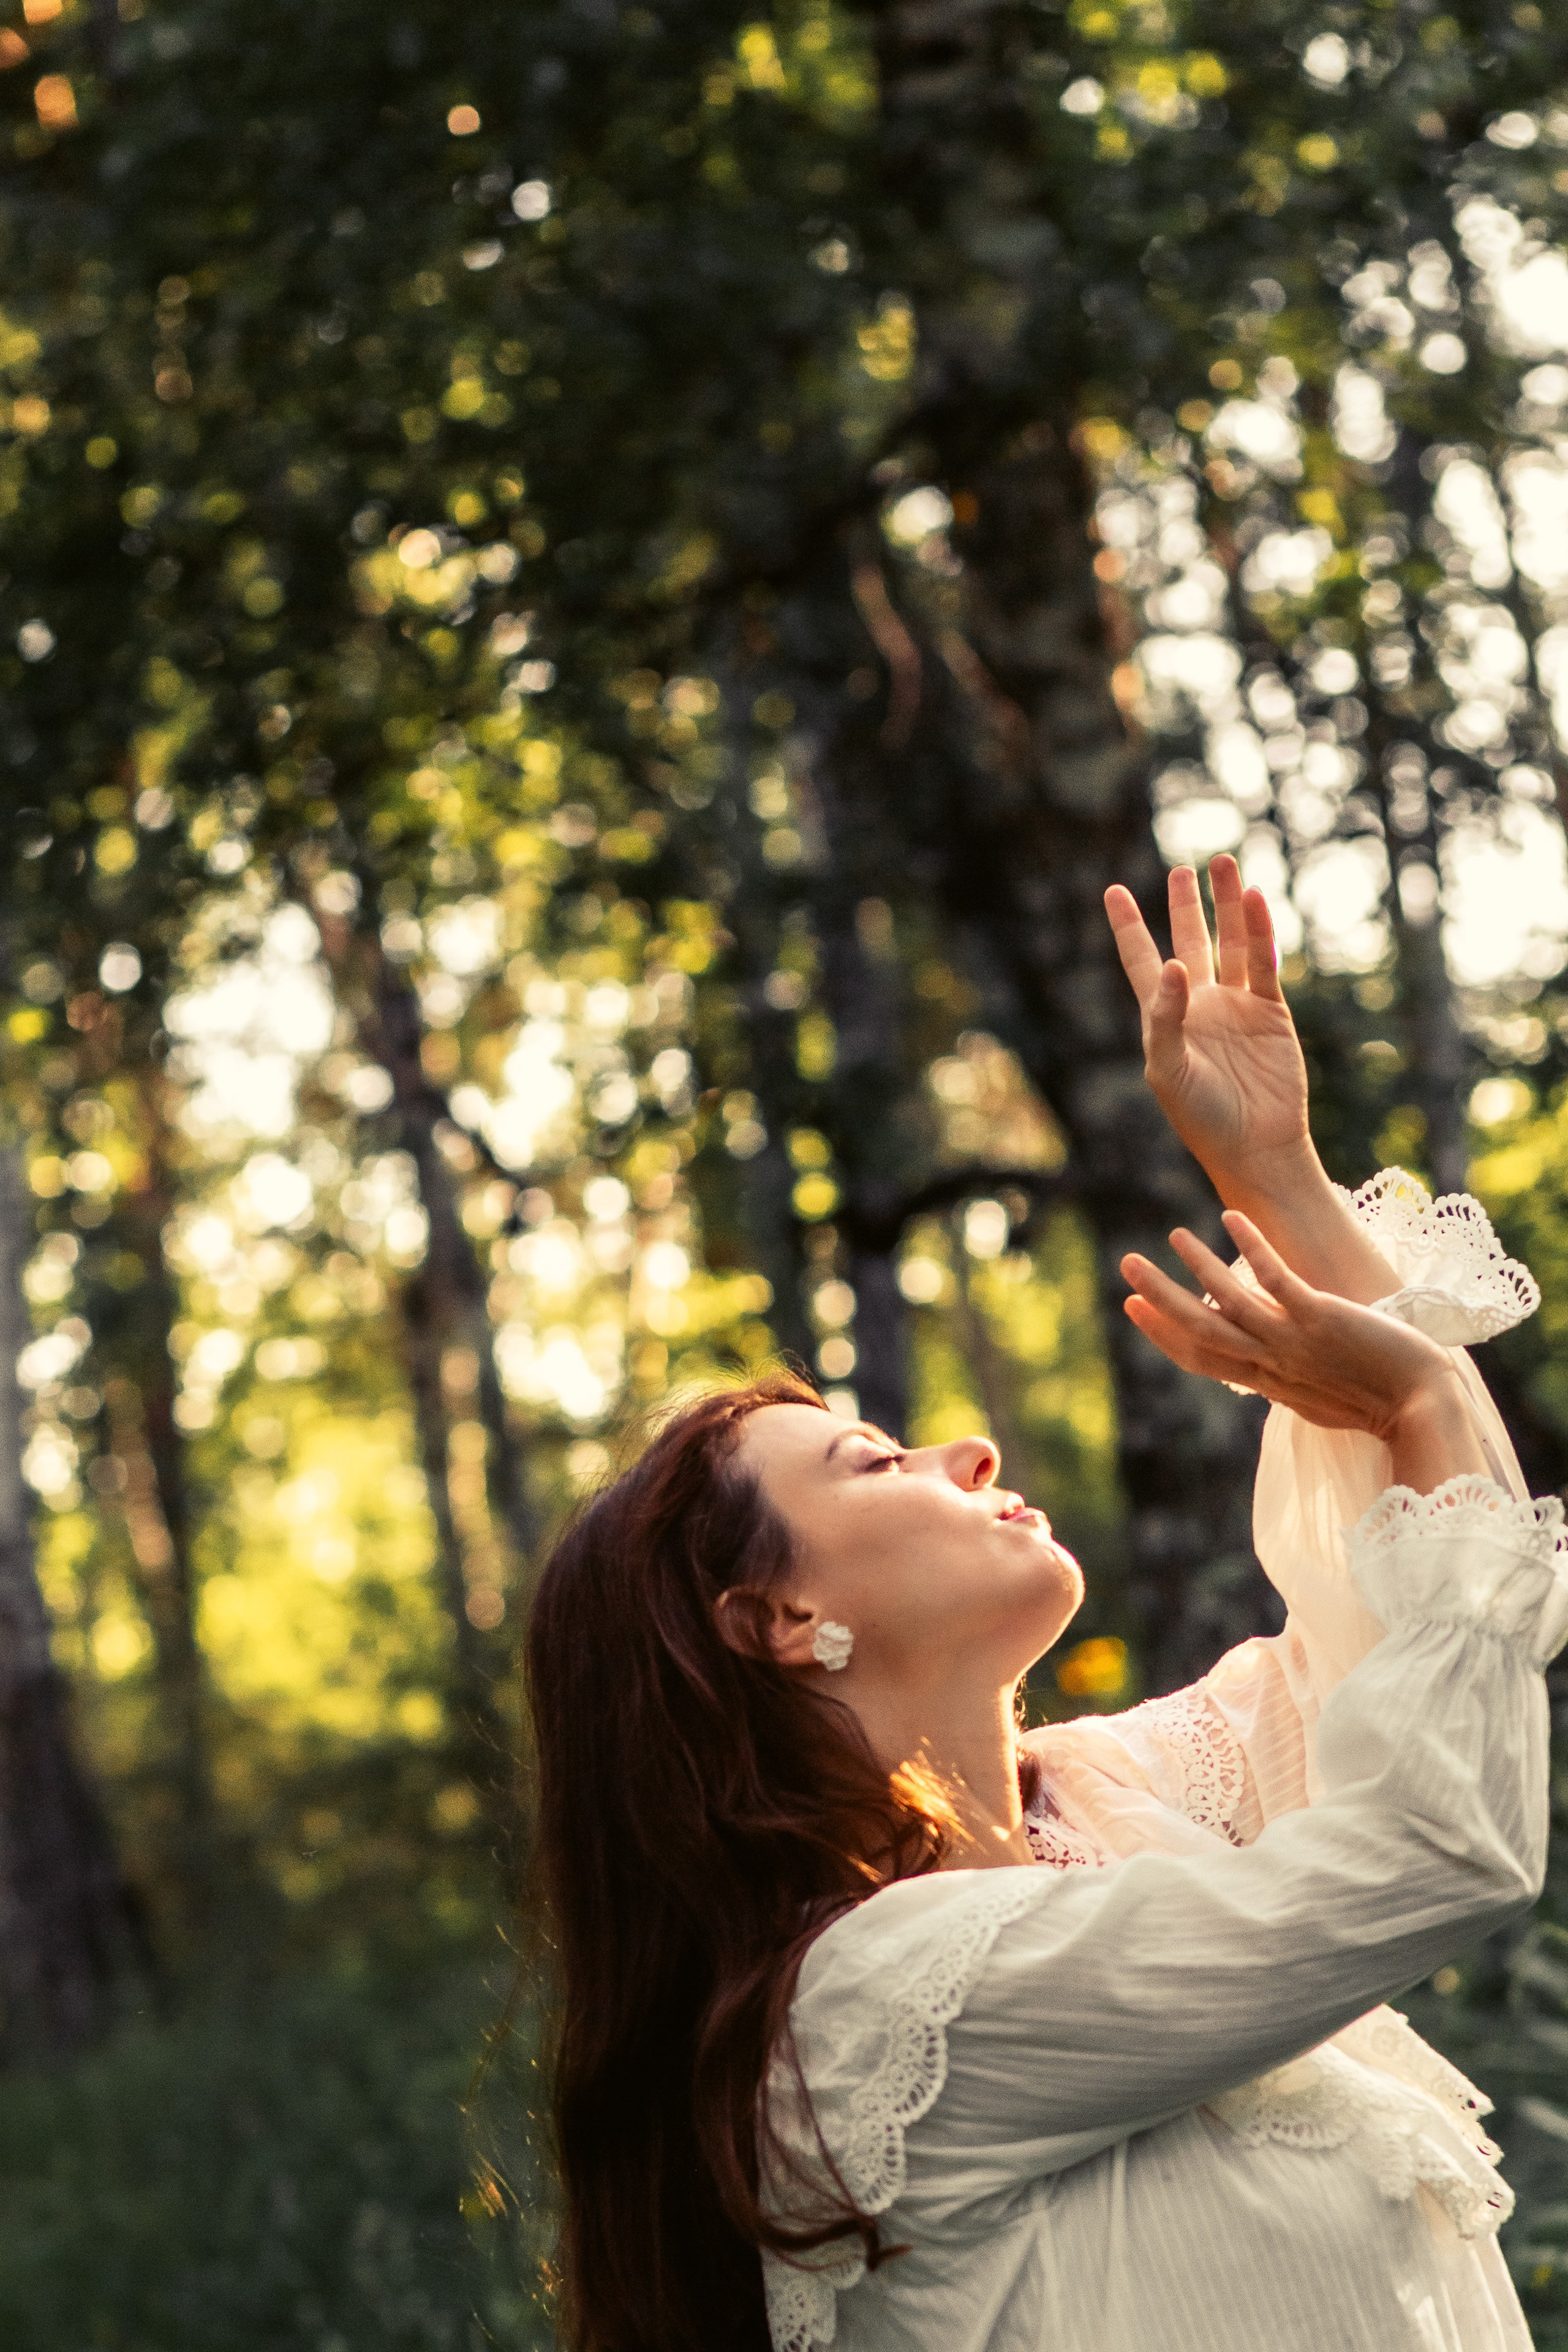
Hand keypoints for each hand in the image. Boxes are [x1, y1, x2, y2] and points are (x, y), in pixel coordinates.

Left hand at [1105, 858, 1309, 1196]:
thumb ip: (1165, 1017)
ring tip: (1225, 864)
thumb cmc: (1200, 1116)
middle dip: (1186, 906)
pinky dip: (1261, 933)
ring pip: (1231, 944)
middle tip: (1184, 869)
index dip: (1128, 927)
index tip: (1112, 891)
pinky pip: (1263, 965)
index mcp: (1164, 1017)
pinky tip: (1256, 901)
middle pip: (1190, 941)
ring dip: (1228, 906)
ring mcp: (1237, 1006)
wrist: (1253, 1146)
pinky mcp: (1271, 1012)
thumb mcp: (1168, 1069)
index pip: (1141, 961)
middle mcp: (1200, 1005)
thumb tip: (1174, 966)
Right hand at [1121, 1213, 1467, 1452]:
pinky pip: (1277, 1281)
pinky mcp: (1323, 1319)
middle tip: (1126, 1266)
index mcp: (1269, 1382)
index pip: (1201, 1358)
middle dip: (1161, 1299)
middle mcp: (1273, 1362)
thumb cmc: (1381, 1405)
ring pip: (1230, 1305)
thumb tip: (1267, 1375)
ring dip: (1197, 1269)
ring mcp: (1295, 1340)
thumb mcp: (1319, 1398)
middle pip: (1201, 1331)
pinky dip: (1252, 1249)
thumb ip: (1287, 1381)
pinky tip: (1231, 1217)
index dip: (1163, 1333)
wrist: (1424, 1410)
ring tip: (1171, 1236)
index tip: (1134, 1306)